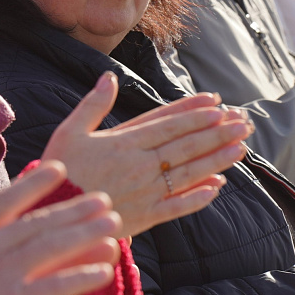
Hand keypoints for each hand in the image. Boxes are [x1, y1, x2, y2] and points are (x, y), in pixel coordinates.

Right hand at [0, 162, 122, 294]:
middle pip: (40, 222)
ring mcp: (0, 273)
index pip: (6, 200)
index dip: (35, 184)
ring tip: (114, 226)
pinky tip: (105, 270)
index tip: (59, 170)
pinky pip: (54, 285)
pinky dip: (81, 275)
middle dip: (76, 209)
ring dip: (87, 234)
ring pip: (53, 246)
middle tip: (104, 199)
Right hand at [42, 73, 251, 237]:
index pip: (168, 124)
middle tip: (244, 123)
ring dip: (217, 160)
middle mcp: (141, 166)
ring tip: (241, 148)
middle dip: (217, 133)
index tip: (218, 105)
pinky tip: (218, 187)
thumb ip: (94, 104)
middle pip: (186, 146)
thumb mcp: (70, 132)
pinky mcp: (145, 217)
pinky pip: (178, 206)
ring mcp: (146, 193)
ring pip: (189, 173)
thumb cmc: (59, 172)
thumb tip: (109, 76)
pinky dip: (199, 197)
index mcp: (124, 143)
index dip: (195, 114)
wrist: (51, 216)